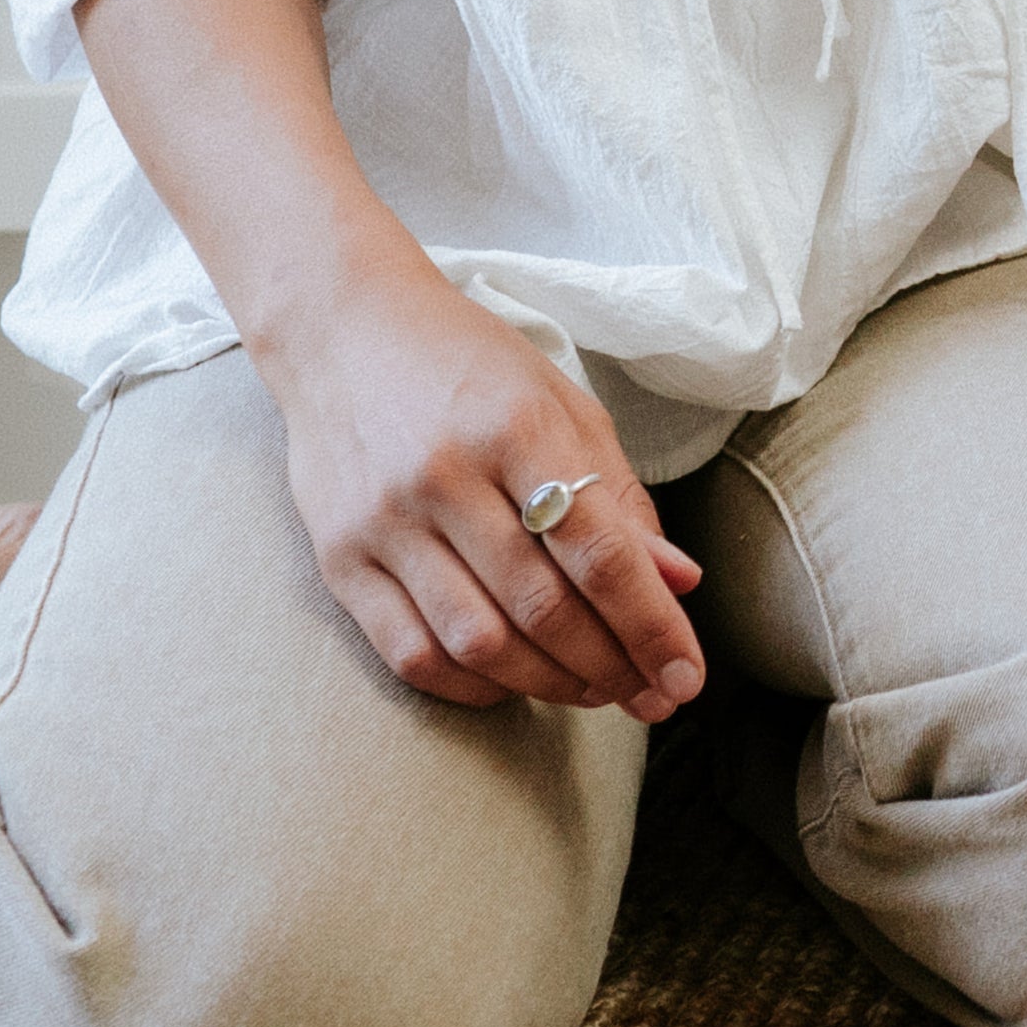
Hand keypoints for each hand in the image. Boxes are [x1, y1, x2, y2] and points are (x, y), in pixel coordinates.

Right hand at [244, 261, 705, 720]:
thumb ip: (619, 497)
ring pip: (479, 642)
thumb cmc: (468, 367)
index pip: (599, 552)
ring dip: (550, 685)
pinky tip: (514, 683)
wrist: (342, 330)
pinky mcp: (340, 559)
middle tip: (651, 696)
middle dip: (611, 667)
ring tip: (595, 691)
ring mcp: (384, 522)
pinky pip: (412, 653)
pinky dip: (473, 686)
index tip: (686, 675)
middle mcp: (445, 476)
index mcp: (515, 426)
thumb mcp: (560, 404)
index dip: (650, 625)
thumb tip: (677, 584)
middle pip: (543, 606)